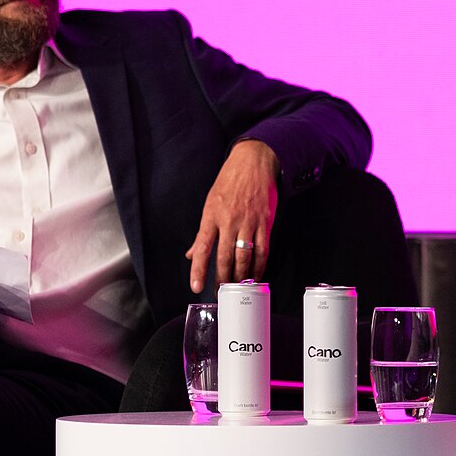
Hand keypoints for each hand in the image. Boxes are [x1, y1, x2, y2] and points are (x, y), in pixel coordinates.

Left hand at [187, 140, 279, 291]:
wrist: (254, 163)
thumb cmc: (230, 182)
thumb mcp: (210, 203)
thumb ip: (203, 232)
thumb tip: (191, 254)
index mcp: (211, 216)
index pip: (202, 248)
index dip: (198, 269)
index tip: (196, 286)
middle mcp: (229, 221)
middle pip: (224, 257)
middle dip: (222, 278)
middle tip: (220, 291)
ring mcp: (248, 222)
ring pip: (244, 257)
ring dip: (240, 276)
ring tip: (237, 286)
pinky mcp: (265, 223)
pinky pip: (262, 250)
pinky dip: (259, 266)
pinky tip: (256, 275)